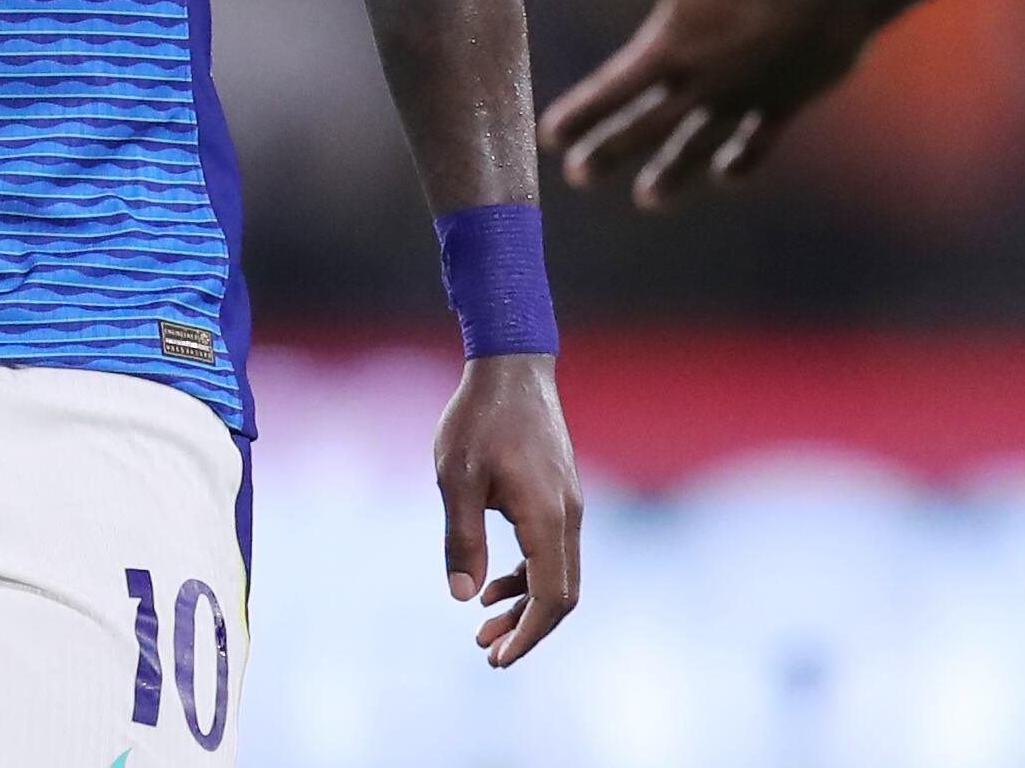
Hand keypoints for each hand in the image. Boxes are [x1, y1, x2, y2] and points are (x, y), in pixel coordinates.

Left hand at [435, 352, 580, 665]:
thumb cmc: (479, 418)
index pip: (551, 597)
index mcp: (546, 517)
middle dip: (527, 629)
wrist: (512, 365)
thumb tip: (464, 597)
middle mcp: (568, 515)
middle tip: (485, 651)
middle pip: (562, 593)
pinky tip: (494, 581)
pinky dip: (529, 575)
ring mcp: (568, 503)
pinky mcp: (559, 493)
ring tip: (483, 624)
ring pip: (559, 572)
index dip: (527, 635)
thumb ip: (462, 540)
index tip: (497, 659)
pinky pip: (552, 550)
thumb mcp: (456, 479)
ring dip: (525, 604)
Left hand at [534, 0, 869, 207]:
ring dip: (671, 173)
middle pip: (646, 129)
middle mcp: (702, 86)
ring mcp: (745, 101)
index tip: (551, 136)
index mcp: (670, 50)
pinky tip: (726, 174)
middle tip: (579, 176)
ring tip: (648, 198)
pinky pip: (758, 144)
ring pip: (698, 147)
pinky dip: (738, 161)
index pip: (611, 93)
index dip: (579, 115)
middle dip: (610, 153)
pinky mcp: (785, 103)